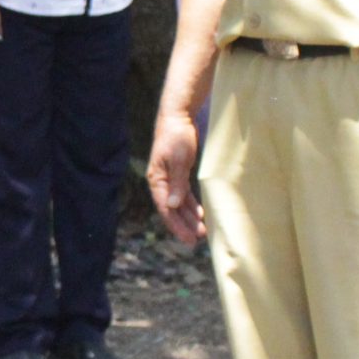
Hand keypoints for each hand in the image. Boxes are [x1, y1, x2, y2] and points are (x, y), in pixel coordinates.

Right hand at [147, 112, 206, 244]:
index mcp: (157, 180)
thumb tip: (172, 206)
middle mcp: (161, 182)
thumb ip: (177, 183)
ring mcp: (169, 179)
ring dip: (189, 218)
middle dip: (184, 226)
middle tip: (196, 240)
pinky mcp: (178, 174)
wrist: (178, 117)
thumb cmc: (176, 136)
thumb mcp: (179, 159)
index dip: (177, 225)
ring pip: (178, 204)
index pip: (166, 208)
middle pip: (172, 210)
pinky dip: (191, 206)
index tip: (189, 239)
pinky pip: (183, 195)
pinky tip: (199, 214)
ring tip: (201, 231)